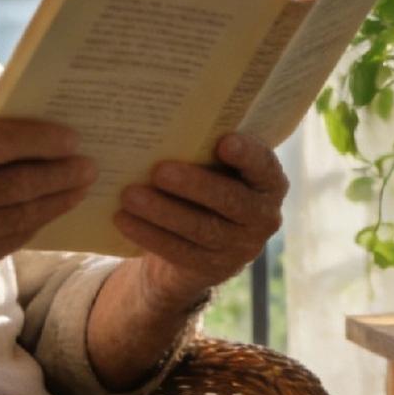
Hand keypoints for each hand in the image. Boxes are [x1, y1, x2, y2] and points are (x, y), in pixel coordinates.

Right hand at [0, 110, 96, 301]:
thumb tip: (18, 115)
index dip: (40, 139)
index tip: (72, 136)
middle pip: (15, 183)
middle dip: (60, 172)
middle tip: (88, 163)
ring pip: (19, 216)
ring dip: (57, 200)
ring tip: (80, 185)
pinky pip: (9, 241)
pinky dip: (35, 222)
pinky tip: (52, 208)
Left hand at [112, 133, 287, 311]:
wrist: (202, 238)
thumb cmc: (209, 181)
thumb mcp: (217, 165)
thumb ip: (207, 148)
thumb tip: (166, 126)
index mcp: (269, 182)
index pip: (264, 166)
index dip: (247, 155)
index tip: (224, 141)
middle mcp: (263, 216)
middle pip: (229, 200)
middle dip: (193, 184)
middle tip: (158, 170)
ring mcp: (241, 247)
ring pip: (201, 228)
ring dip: (162, 211)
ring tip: (130, 195)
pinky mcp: (213, 269)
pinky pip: (180, 251)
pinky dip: (149, 234)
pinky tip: (124, 220)